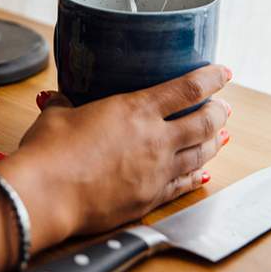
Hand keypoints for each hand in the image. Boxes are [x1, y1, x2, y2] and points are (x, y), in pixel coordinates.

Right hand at [3, 65, 231, 245]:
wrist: (46, 195)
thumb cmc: (50, 150)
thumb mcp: (57, 115)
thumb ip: (66, 104)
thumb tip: (60, 100)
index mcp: (134, 110)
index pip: (187, 89)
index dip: (211, 78)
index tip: (223, 72)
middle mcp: (154, 140)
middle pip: (205, 123)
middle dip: (219, 112)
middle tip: (223, 107)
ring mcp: (156, 172)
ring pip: (202, 155)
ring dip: (215, 143)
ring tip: (222, 136)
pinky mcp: (150, 199)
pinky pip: (184, 185)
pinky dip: (198, 177)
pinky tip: (203, 174)